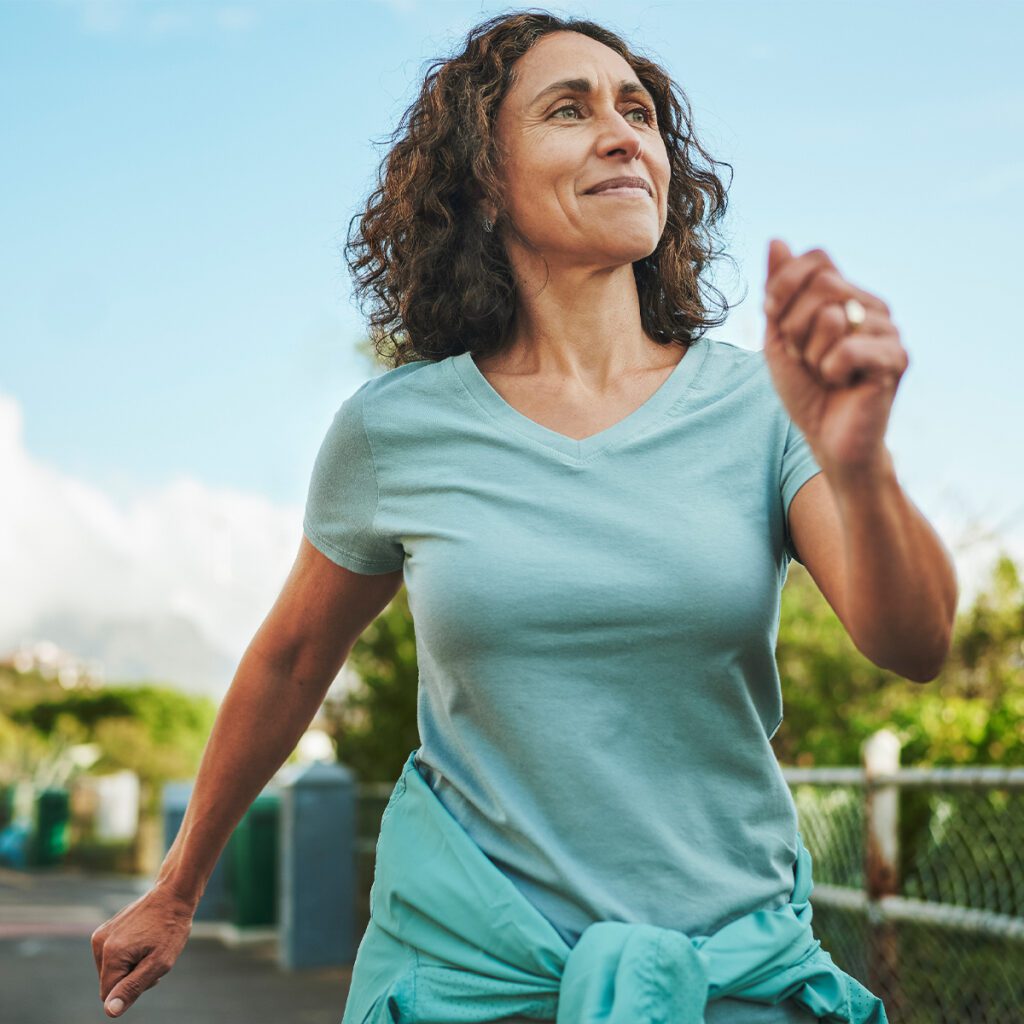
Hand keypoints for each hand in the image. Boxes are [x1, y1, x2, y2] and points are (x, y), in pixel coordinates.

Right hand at [90, 882, 195, 1016]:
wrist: (173, 895)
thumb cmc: (171, 929)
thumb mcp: (159, 963)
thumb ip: (133, 988)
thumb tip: (109, 1011)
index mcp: (111, 954)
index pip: (109, 995)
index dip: (133, 988)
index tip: (151, 969)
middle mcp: (100, 943)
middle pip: (110, 982)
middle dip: (132, 977)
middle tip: (154, 957)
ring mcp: (101, 935)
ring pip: (111, 970)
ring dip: (131, 966)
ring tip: (150, 947)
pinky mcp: (105, 930)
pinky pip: (112, 957)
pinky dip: (128, 955)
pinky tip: (144, 940)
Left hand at [762, 239, 908, 475]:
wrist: (828, 440)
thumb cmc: (806, 390)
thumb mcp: (779, 337)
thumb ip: (777, 291)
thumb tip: (776, 240)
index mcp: (847, 296)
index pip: (817, 258)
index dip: (785, 284)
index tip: (773, 316)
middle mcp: (873, 305)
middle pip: (821, 283)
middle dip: (794, 326)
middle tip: (803, 356)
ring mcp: (889, 329)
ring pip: (830, 316)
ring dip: (811, 353)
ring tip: (825, 372)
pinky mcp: (896, 358)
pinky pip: (845, 349)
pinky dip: (830, 372)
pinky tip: (843, 384)